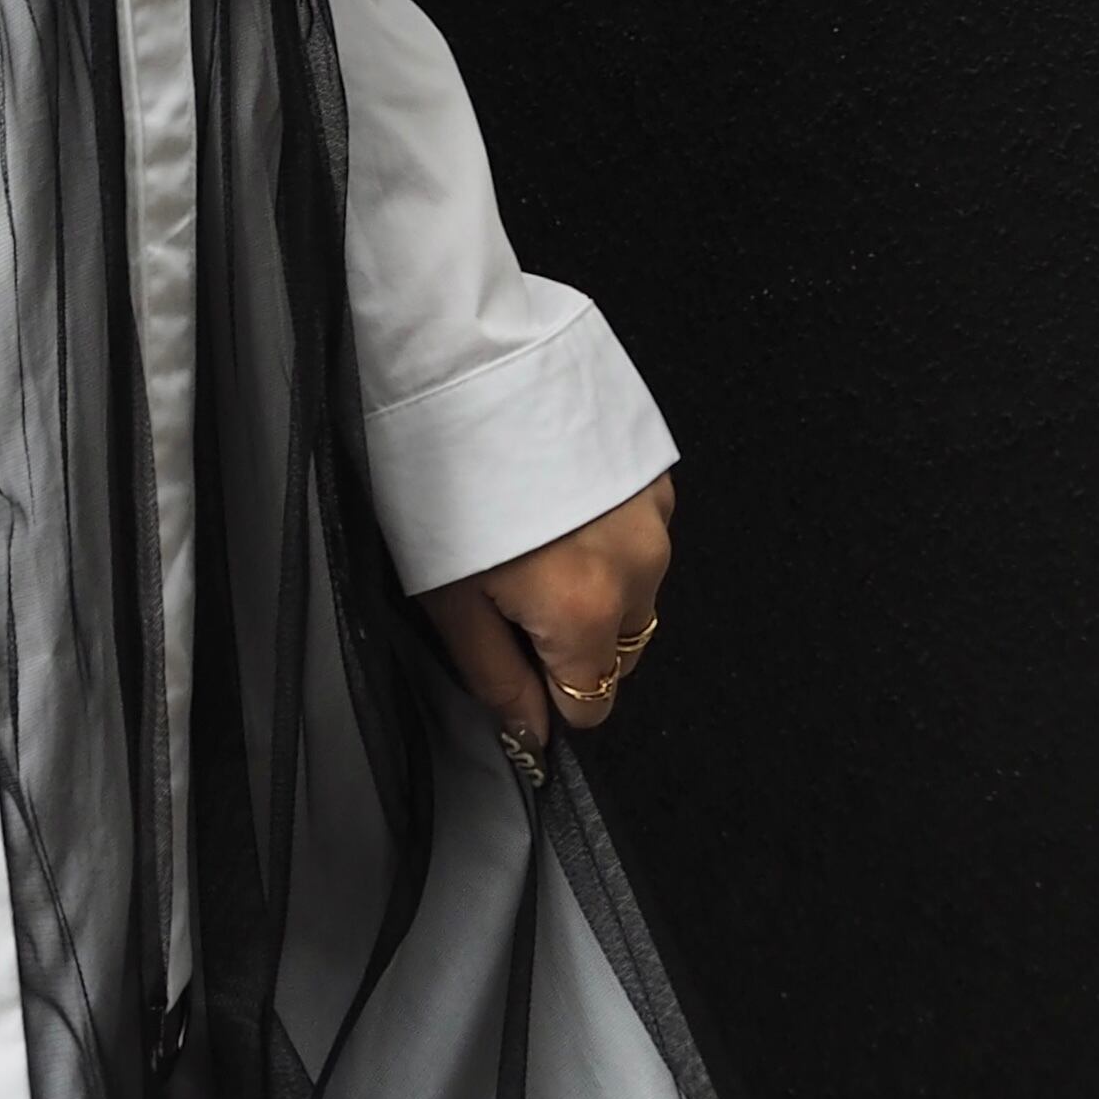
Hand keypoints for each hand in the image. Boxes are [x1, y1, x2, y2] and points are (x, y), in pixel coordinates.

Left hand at [417, 475, 674, 756]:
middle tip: (512, 586)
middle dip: (573, 638)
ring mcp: (656, 519)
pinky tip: (559, 500)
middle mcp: (639, 571)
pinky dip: (608, 533)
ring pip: (635, 590)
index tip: (512, 652)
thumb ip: (495, 677)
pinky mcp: (657, 473)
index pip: (590, 702)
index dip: (546, 689)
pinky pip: (642, 533)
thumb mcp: (448, 597)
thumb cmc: (441, 479)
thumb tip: (530, 735)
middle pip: (618, 647)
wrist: (467, 363)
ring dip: (595, 582)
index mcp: (587, 614)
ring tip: (531, 533)